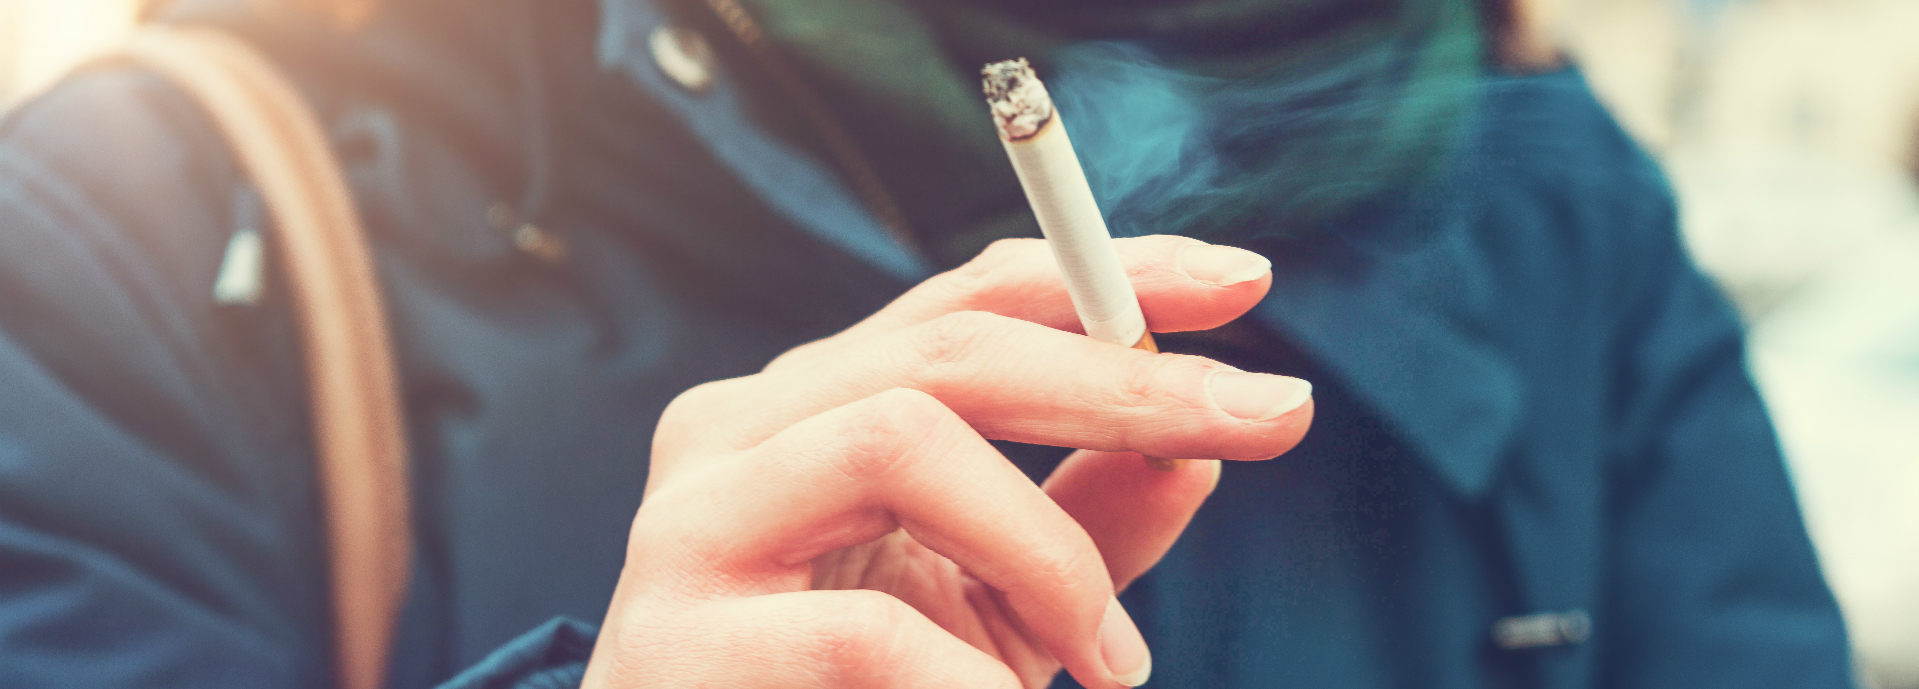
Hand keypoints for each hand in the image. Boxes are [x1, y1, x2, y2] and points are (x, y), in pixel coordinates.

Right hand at [580, 236, 1312, 687]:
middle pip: (947, 346)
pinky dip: (972, 688)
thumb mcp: (991, 617)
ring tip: (1108, 664)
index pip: (965, 304)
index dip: (1105, 276)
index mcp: (809, 409)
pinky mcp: (675, 638)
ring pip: (901, 438)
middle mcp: (736, 432)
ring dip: (1047, 551)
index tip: (1244, 283)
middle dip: (1126, 378)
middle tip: (1270, 417)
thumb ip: (1082, 530)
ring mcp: (691, 525)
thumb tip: (1202, 452)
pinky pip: (872, 634)